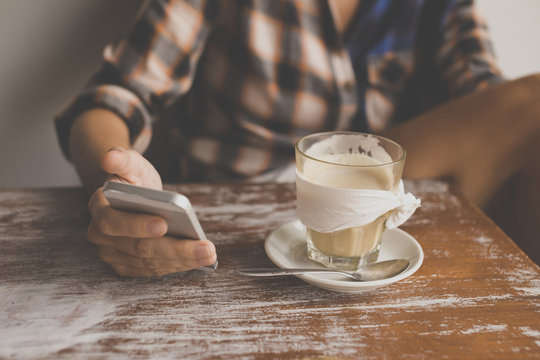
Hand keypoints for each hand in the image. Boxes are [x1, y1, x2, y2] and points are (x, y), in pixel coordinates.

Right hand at [87, 147, 216, 276]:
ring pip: (149, 263)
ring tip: (209, 254)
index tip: (164, 224)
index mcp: (99, 207)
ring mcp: (112, 254)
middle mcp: (100, 235)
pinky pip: (153, 270)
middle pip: (138, 248)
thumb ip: (123, 158)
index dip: (137, 225)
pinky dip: (177, 266)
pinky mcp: (126, 266)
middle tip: (206, 249)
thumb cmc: (136, 179)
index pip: (112, 222)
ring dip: (182, 261)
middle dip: (175, 249)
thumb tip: (110, 157)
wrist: (136, 197)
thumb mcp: (133, 164)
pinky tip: (200, 260)